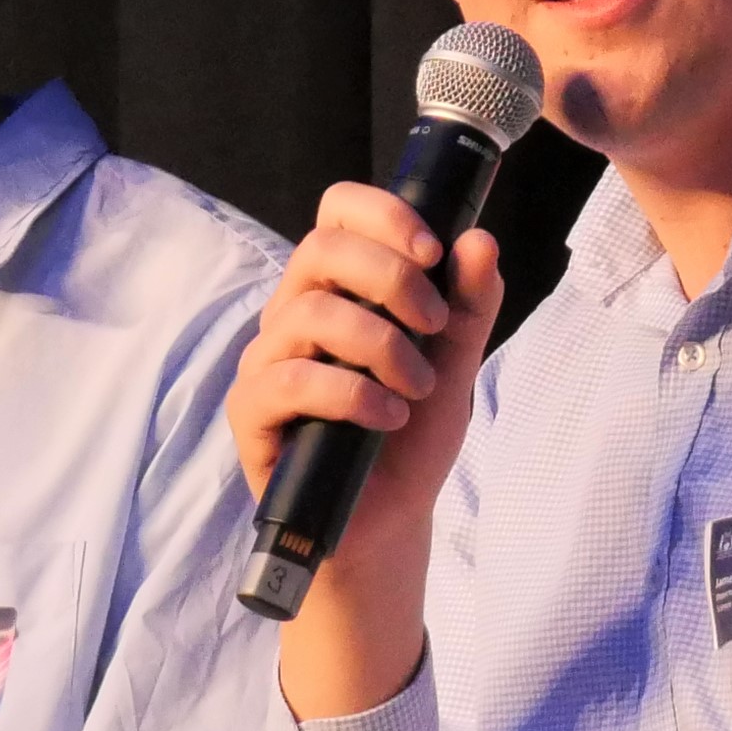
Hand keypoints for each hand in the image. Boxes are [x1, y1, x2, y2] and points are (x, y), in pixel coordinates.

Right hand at [229, 185, 507, 563]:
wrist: (391, 517)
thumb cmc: (412, 433)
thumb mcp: (455, 362)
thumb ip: (470, 304)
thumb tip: (479, 241)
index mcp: (338, 286)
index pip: (338, 213)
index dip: (383, 215)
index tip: (434, 251)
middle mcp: (294, 312)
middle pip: (320, 249)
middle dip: (391, 278)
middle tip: (434, 324)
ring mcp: (267, 360)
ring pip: (311, 315)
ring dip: (381, 347)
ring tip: (417, 387)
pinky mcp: (252, 411)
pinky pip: (291, 381)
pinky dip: (352, 395)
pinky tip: (388, 417)